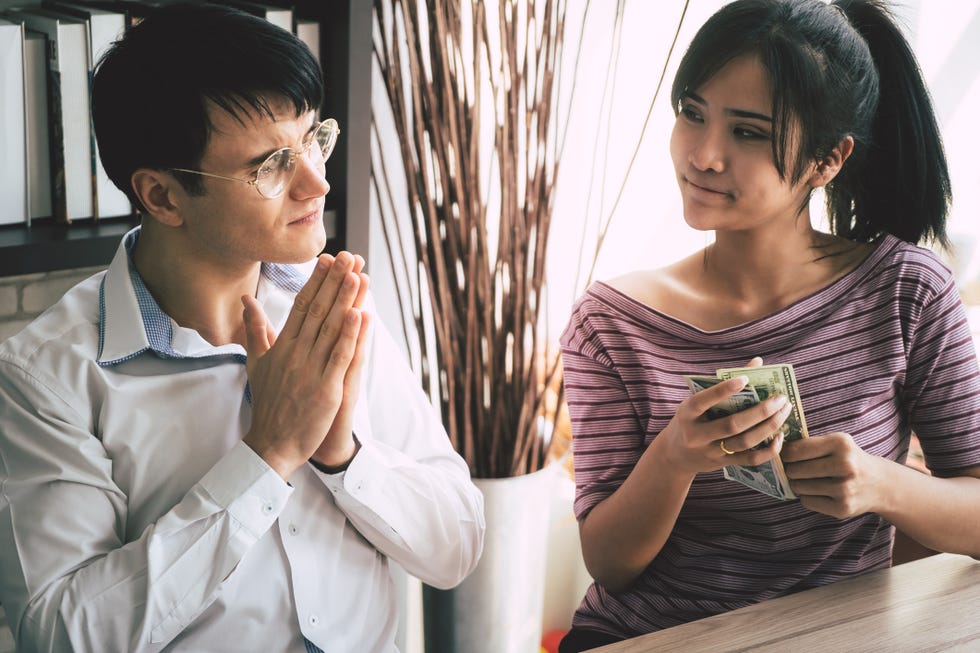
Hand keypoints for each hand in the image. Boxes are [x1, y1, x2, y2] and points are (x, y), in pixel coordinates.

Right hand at [241, 251, 366, 477]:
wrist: (272, 444)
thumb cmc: (269, 404)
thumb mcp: (257, 363)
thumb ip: (256, 330)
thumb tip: (247, 300)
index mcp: (282, 346)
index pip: (301, 305)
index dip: (316, 281)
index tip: (328, 258)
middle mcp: (295, 353)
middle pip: (317, 310)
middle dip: (334, 281)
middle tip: (349, 256)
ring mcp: (310, 370)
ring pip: (330, 328)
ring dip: (345, 300)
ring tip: (357, 274)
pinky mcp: (326, 388)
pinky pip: (340, 356)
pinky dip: (350, 335)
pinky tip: (359, 314)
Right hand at [657, 371, 792, 475]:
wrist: (676, 456)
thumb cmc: (691, 420)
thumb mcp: (696, 403)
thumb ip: (723, 384)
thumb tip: (757, 363)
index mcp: (687, 414)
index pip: (703, 401)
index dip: (723, 391)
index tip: (744, 379)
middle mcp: (697, 435)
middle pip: (732, 425)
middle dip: (760, 411)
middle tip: (781, 398)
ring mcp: (711, 452)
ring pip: (745, 441)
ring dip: (769, 426)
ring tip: (784, 411)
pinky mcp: (724, 464)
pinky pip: (751, 460)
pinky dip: (768, 450)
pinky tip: (780, 437)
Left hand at [782, 432, 887, 517]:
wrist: (881, 484)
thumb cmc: (849, 459)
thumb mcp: (836, 443)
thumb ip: (808, 444)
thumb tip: (775, 450)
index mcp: (841, 443)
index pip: (795, 450)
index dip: (785, 454)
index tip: (786, 456)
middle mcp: (845, 465)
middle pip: (795, 470)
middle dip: (790, 470)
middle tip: (795, 470)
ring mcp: (844, 489)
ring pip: (799, 487)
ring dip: (797, 484)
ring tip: (807, 480)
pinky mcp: (843, 508)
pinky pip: (807, 502)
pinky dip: (807, 497)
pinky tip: (817, 492)